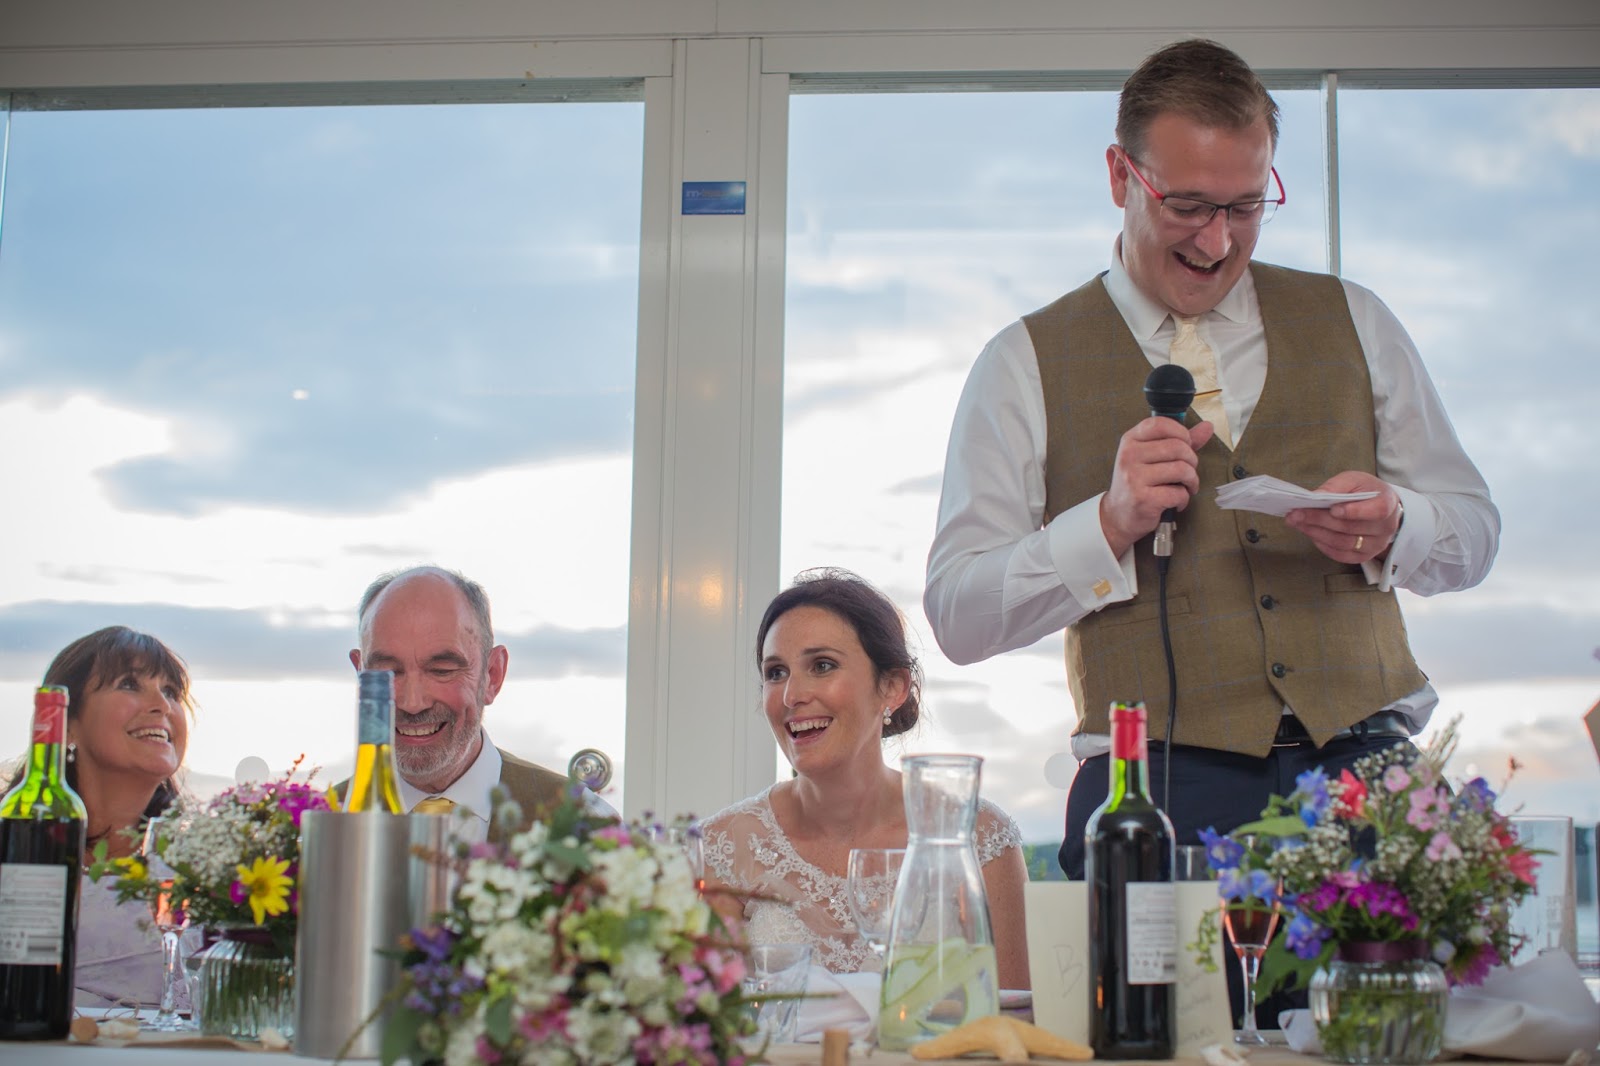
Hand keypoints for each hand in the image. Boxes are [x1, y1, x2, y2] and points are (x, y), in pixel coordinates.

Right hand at [1100, 417, 1215, 557]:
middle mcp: (1129, 456)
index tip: (1185, 445)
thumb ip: (1178, 441)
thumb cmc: (1138, 483)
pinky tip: (1177, 502)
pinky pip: (1178, 493)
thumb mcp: (1152, 457)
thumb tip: (1207, 427)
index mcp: (1130, 440)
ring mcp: (1134, 477)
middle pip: (1177, 447)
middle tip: (1188, 472)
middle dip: (1192, 461)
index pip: (1160, 424)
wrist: (1118, 515)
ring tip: (1187, 487)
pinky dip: (1184, 499)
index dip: (1181, 432)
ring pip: (1181, 469)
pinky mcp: (1143, 498)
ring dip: (1192, 480)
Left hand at [1284, 471, 1402, 564]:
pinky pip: (1340, 555)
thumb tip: (1316, 496)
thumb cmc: (1365, 491)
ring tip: (1297, 522)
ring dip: (1316, 533)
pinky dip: (1322, 545)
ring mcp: (1376, 545)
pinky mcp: (1363, 556)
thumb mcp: (1354, 480)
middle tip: (1296, 514)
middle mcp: (1385, 528)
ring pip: (1343, 543)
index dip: (1354, 511)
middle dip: (1319, 520)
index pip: (1376, 511)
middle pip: (1350, 527)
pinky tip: (1309, 533)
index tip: (1333, 509)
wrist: (1377, 507)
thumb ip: (1337, 486)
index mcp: (1388, 503)